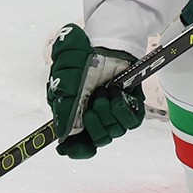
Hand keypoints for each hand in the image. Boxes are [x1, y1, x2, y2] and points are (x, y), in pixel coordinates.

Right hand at [45, 24, 143, 158]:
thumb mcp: (63, 77)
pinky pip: (131, 121)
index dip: (77, 151)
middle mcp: (95, 118)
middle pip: (98, 141)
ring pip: (114, 132)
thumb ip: (61, 105)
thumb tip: (61, 132)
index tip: (74, 147)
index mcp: (75, 116)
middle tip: (91, 101)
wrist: (103, 41)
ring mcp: (113, 113)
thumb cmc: (80, 57)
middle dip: (94, 124)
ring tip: (102, 90)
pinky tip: (115, 92)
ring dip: (106, 111)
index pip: (77, 146)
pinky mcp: (131, 106)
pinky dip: (121, 108)